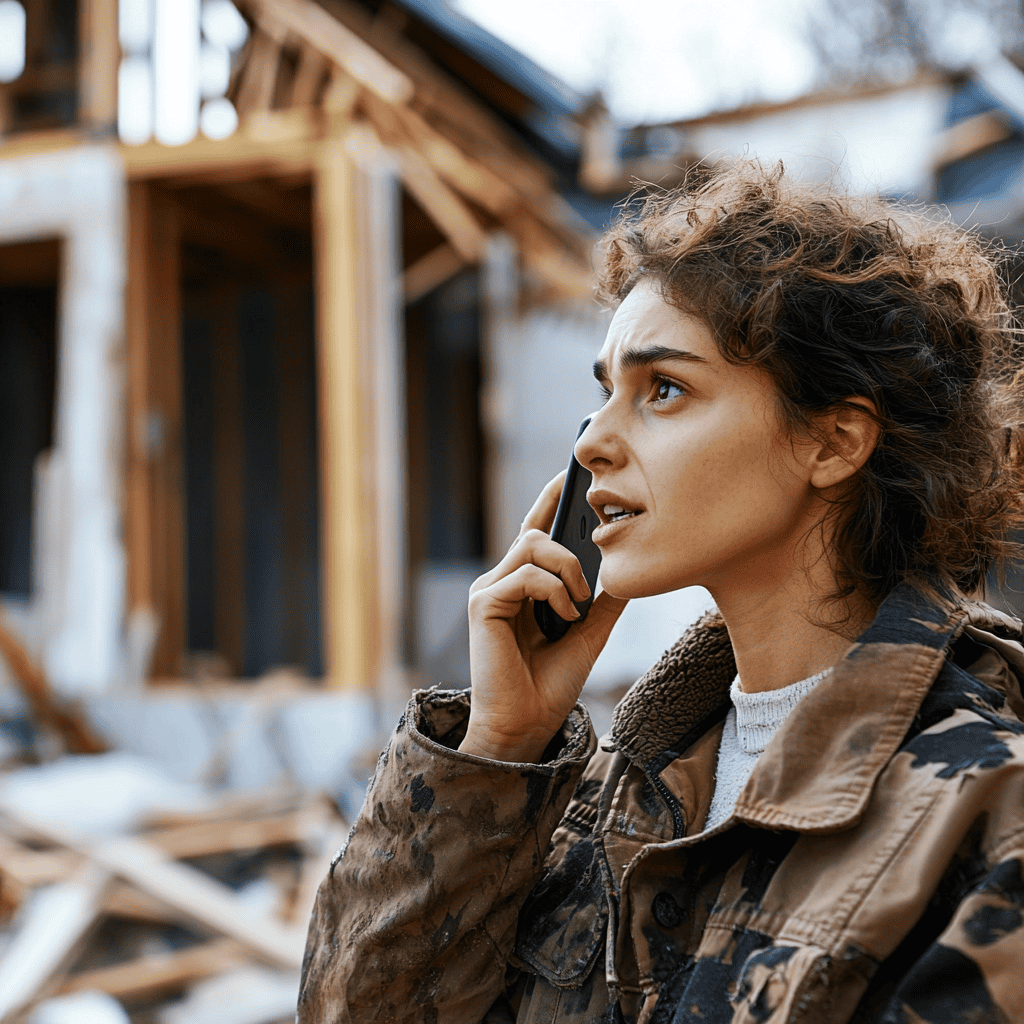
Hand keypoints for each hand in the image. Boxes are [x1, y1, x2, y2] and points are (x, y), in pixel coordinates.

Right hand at [460, 472, 628, 762]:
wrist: (528, 725)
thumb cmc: (552, 684)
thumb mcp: (590, 633)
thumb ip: (604, 599)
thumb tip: (629, 567)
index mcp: (524, 586)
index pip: (536, 529)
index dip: (551, 499)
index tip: (573, 474)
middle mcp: (502, 581)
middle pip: (534, 529)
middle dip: (566, 529)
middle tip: (593, 552)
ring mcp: (490, 591)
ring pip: (531, 544)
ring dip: (567, 568)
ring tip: (579, 602)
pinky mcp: (484, 604)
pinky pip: (524, 575)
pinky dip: (553, 591)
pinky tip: (565, 616)